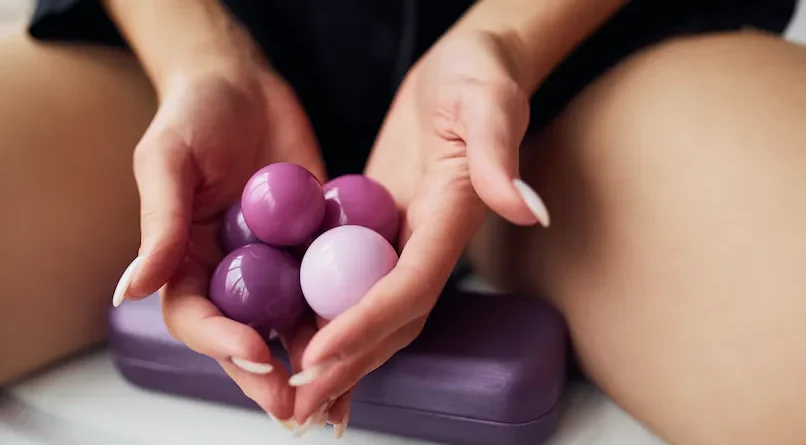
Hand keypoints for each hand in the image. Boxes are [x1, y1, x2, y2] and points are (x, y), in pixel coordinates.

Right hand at [112, 57, 324, 421]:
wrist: (244, 84)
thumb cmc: (194, 113)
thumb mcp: (167, 159)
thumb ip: (159, 225)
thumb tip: (131, 292)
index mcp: (186, 261)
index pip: (197, 316)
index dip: (222, 341)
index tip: (254, 351)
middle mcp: (231, 272)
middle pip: (247, 336)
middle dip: (269, 374)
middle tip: (297, 407)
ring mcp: (275, 263)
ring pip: (293, 322)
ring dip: (314, 359)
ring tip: (339, 392)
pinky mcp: (314, 246)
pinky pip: (330, 283)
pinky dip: (347, 311)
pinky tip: (370, 335)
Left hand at [288, 31, 549, 426]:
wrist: (466, 68)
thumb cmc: (479, 76)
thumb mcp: (488, 102)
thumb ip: (500, 155)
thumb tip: (527, 211)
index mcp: (452, 219)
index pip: (409, 286)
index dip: (366, 323)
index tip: (318, 353)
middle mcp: (428, 243)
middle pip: (390, 320)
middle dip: (345, 366)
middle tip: (296, 407)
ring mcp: (405, 240)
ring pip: (370, 313)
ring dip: (333, 358)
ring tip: (287, 396)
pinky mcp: (383, 228)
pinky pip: (353, 283)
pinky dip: (326, 318)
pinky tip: (292, 341)